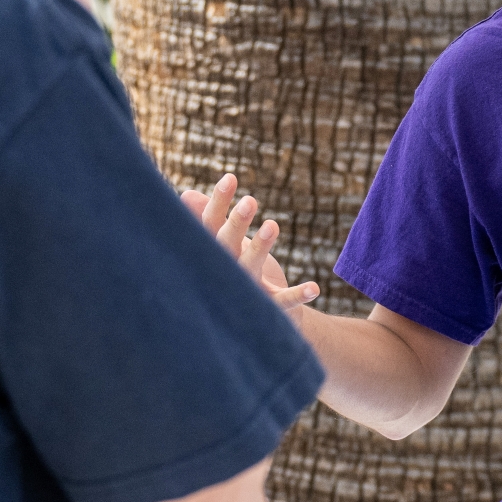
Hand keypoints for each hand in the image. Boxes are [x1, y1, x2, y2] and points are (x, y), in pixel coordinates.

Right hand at [184, 170, 321, 308]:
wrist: (251, 323)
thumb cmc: (237, 274)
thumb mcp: (223, 246)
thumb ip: (207, 221)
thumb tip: (186, 195)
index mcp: (215, 252)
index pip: (210, 225)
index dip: (219, 202)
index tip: (231, 177)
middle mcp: (226, 270)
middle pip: (226, 244)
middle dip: (237, 224)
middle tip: (250, 200)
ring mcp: (247, 291)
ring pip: (250, 268)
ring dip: (260, 248)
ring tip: (273, 225)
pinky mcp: (270, 309)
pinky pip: (283, 301)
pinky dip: (298, 295)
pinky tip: (314, 287)